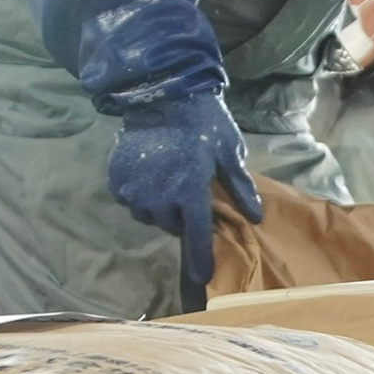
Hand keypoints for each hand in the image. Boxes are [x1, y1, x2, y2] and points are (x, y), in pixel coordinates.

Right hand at [107, 93, 262, 287]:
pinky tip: (150, 172)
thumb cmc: (202, 123)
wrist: (160, 96)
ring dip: (160, 207)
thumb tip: (256, 216)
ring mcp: (134, 190)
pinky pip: (130, 200)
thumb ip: (239, 187)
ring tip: (167, 179)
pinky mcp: (117, 181)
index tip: (201, 277)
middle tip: (187, 192)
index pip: (196, 235)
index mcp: (190, 191)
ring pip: (149, 215)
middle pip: (172, 225)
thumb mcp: (227, 152)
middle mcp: (159, 197)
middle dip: (181, 216)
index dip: (199, 258)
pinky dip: (140, 194)